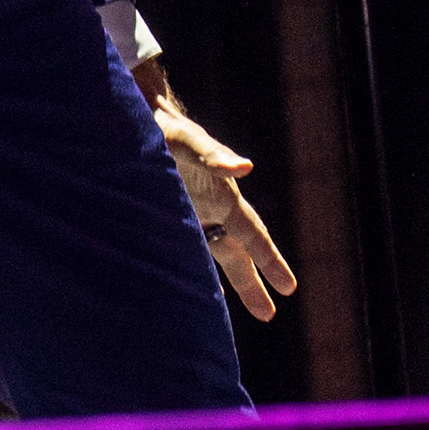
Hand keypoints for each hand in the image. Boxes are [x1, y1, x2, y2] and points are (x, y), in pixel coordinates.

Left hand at [134, 59, 297, 323]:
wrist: (138, 115)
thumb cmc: (164, 126)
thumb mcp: (187, 142)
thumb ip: (213, 156)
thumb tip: (245, 167)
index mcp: (223, 196)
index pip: (252, 235)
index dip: (270, 261)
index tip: (290, 288)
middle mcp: (212, 207)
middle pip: (239, 252)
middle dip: (254, 282)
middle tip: (269, 314)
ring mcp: (193, 211)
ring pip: (218, 253)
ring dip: (230, 281)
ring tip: (244, 308)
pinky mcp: (171, 212)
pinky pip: (191, 247)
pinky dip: (197, 267)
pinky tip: (196, 286)